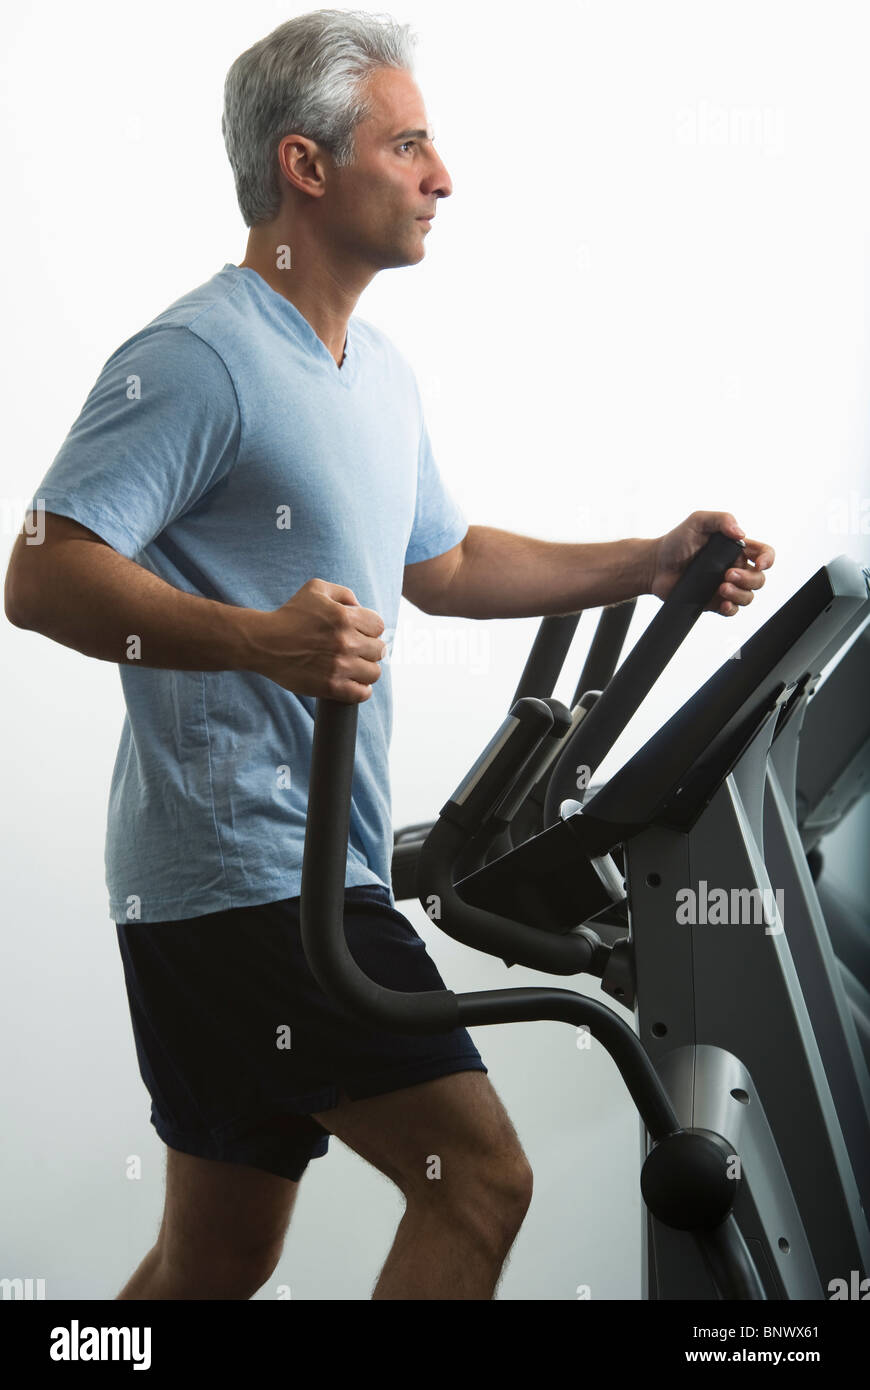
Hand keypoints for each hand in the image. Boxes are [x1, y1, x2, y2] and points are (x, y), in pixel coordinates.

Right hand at [250, 578, 386, 700]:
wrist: (264, 643)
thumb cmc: (289, 615)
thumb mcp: (315, 589)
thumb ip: (343, 593)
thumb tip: (361, 607)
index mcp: (345, 616)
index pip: (379, 626)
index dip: (370, 629)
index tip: (360, 633)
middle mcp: (346, 641)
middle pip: (379, 650)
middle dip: (369, 649)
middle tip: (355, 651)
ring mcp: (339, 666)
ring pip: (374, 673)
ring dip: (366, 670)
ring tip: (354, 668)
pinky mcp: (331, 686)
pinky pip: (362, 693)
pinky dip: (361, 690)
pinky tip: (352, 684)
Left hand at [648, 511, 774, 615]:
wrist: (654, 565)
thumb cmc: (676, 542)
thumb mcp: (697, 521)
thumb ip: (721, 519)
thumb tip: (741, 533)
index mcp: (735, 548)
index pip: (764, 553)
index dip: (768, 559)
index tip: (759, 563)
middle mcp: (734, 567)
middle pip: (758, 579)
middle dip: (748, 579)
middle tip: (727, 574)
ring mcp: (725, 586)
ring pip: (748, 596)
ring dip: (740, 594)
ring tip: (721, 588)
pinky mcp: (713, 602)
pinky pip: (732, 611)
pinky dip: (732, 609)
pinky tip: (723, 603)